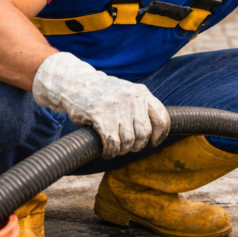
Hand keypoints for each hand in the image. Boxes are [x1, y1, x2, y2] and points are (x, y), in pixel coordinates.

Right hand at [32, 52, 169, 157]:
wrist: (76, 84)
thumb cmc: (104, 94)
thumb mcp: (127, 93)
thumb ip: (140, 107)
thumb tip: (154, 133)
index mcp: (141, 92)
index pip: (161, 117)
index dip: (160, 134)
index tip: (154, 142)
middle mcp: (131, 98)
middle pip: (143, 133)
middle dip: (137, 146)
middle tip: (127, 147)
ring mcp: (115, 106)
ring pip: (128, 140)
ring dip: (122, 150)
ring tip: (115, 148)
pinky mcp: (99, 115)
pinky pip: (112, 142)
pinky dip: (111, 152)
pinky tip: (107, 152)